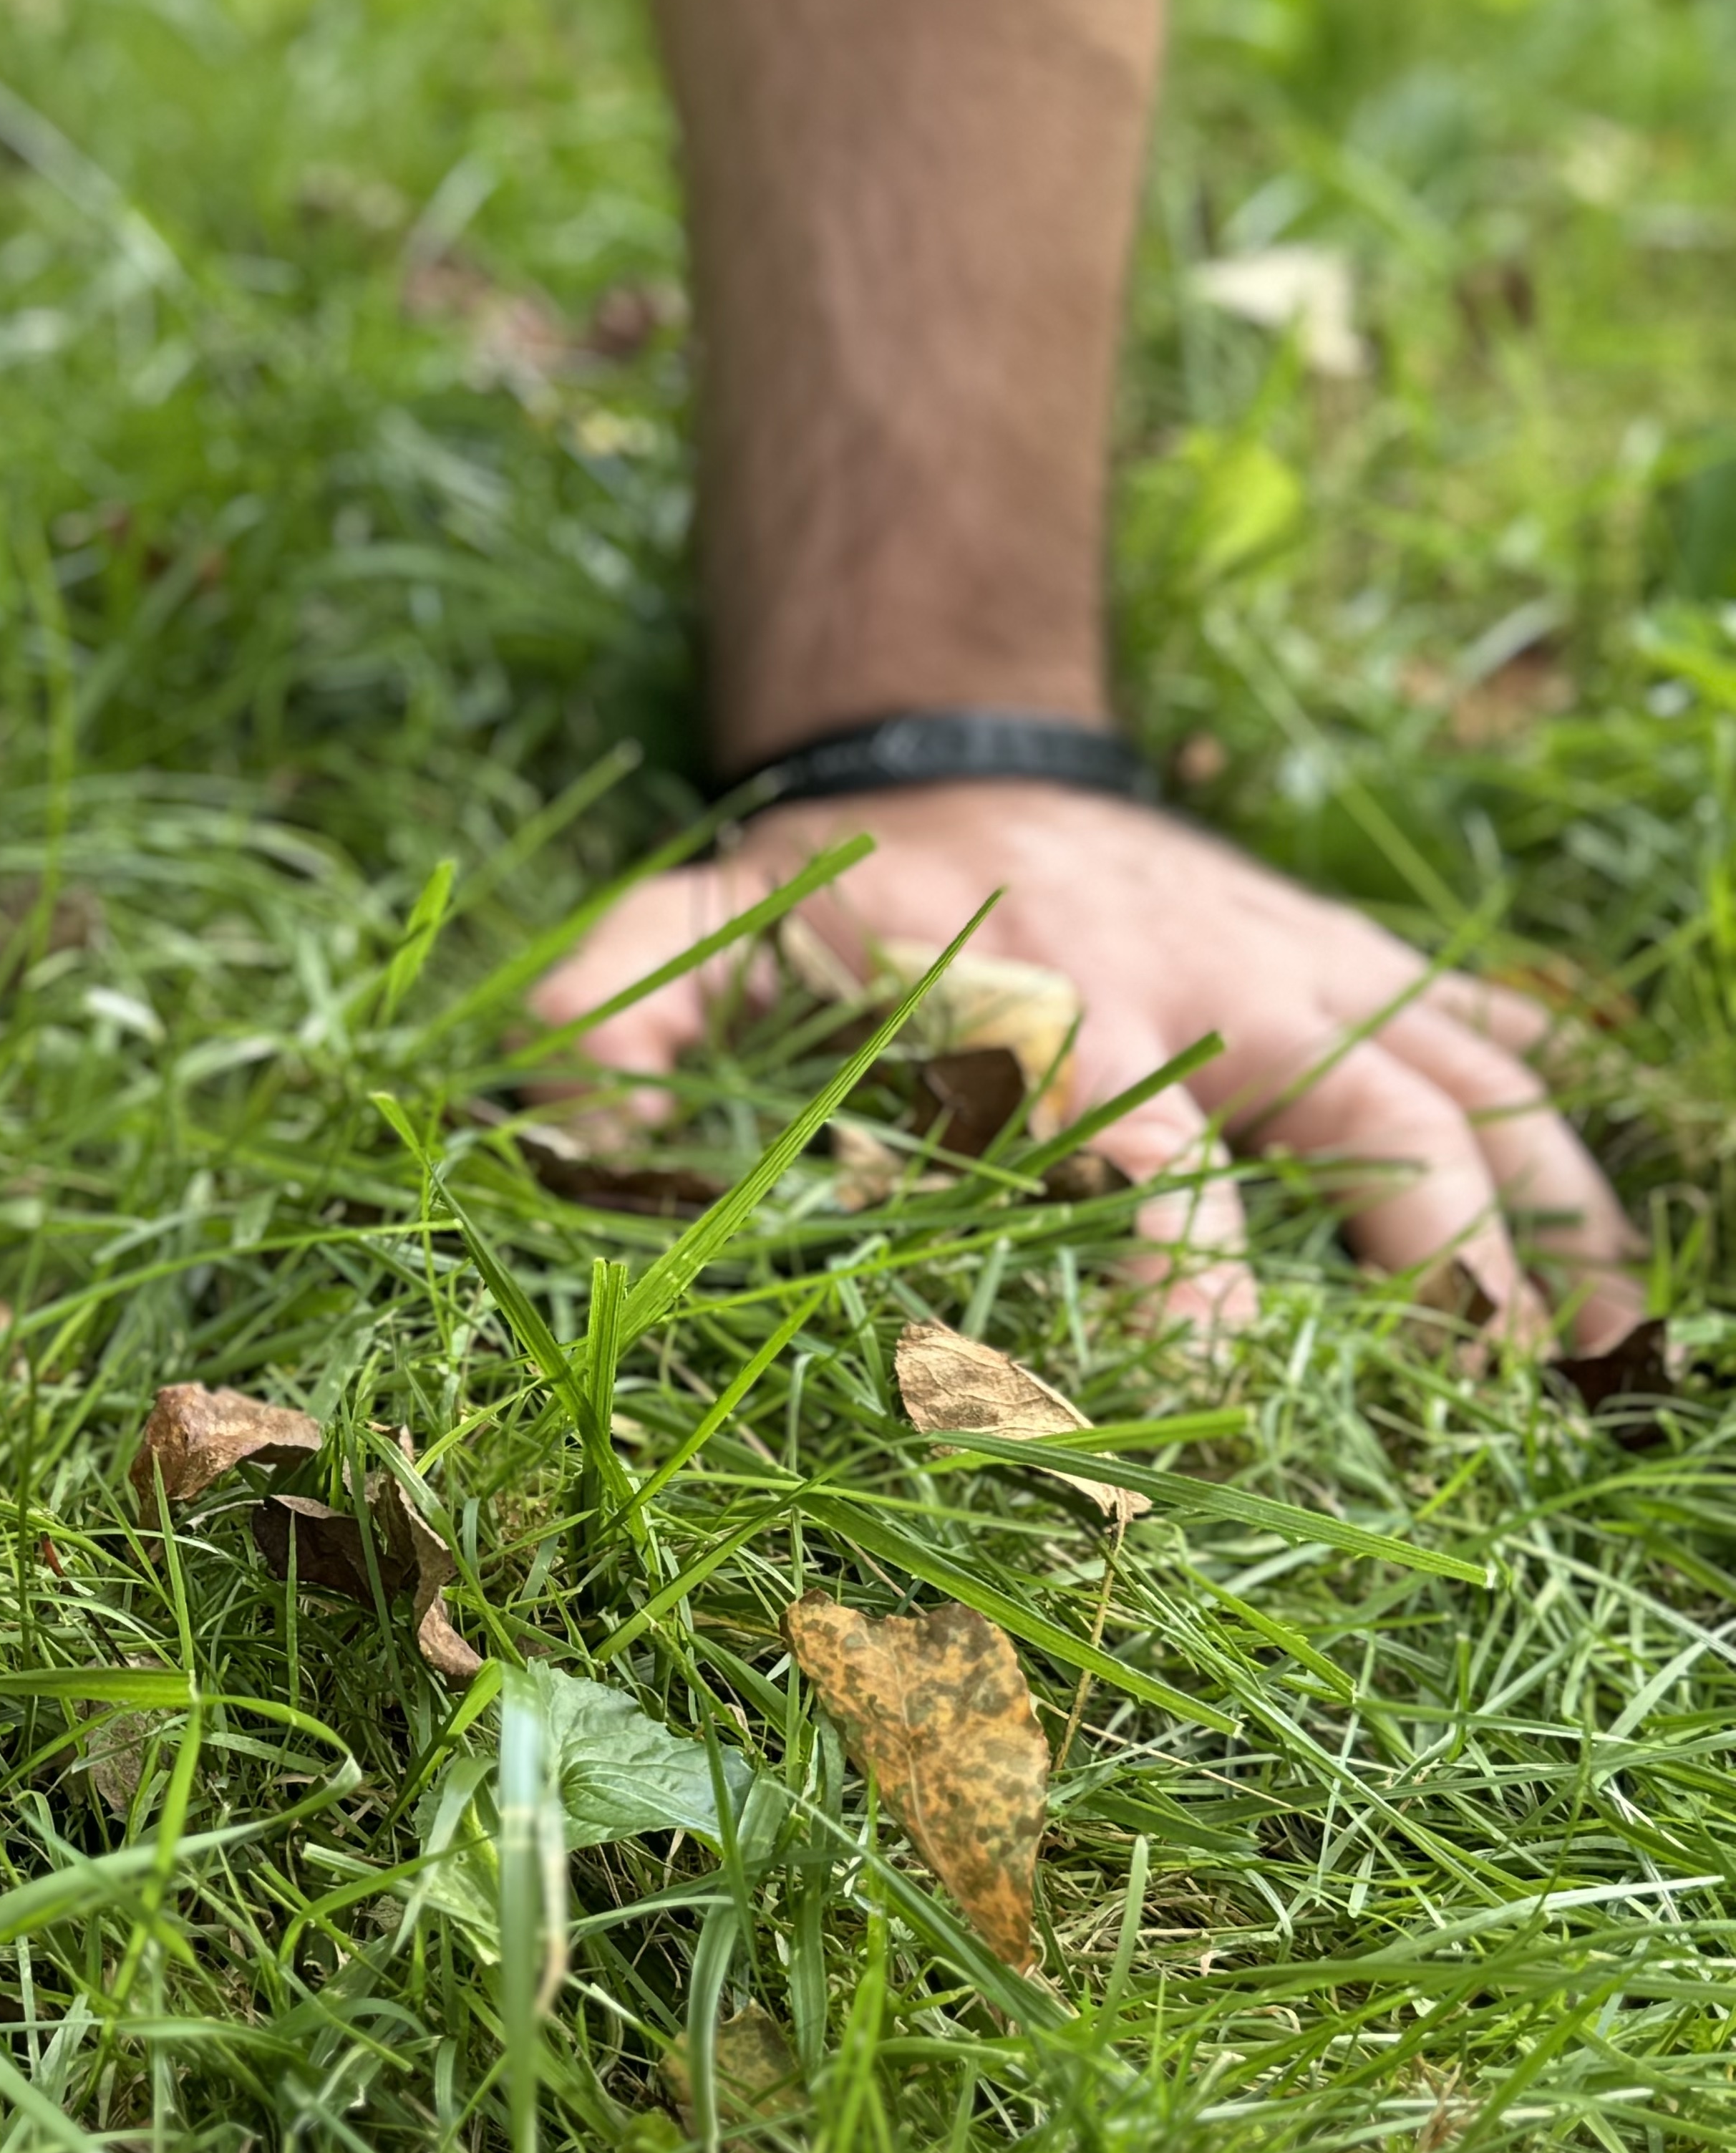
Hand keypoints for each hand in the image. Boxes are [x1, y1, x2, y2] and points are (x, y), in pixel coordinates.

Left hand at [529, 783, 1642, 1349]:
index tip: (1202, 1410)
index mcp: (1054, 1006)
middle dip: (1434, 1261)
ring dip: (1544, 1215)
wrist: (950, 742)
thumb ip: (611, 1012)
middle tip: (1483, 1405)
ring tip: (1597, 1355)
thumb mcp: (694, 927)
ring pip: (1464, 1085)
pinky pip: (1484, 1036)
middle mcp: (1204, 986)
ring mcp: (1295, 965)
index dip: (1178, 1285)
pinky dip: (1562, 1126)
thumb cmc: (826, 886)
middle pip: (1359, 1126)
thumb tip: (538, 1122)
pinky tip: (1614, 1261)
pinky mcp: (1344, 956)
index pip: (1141, 1159)